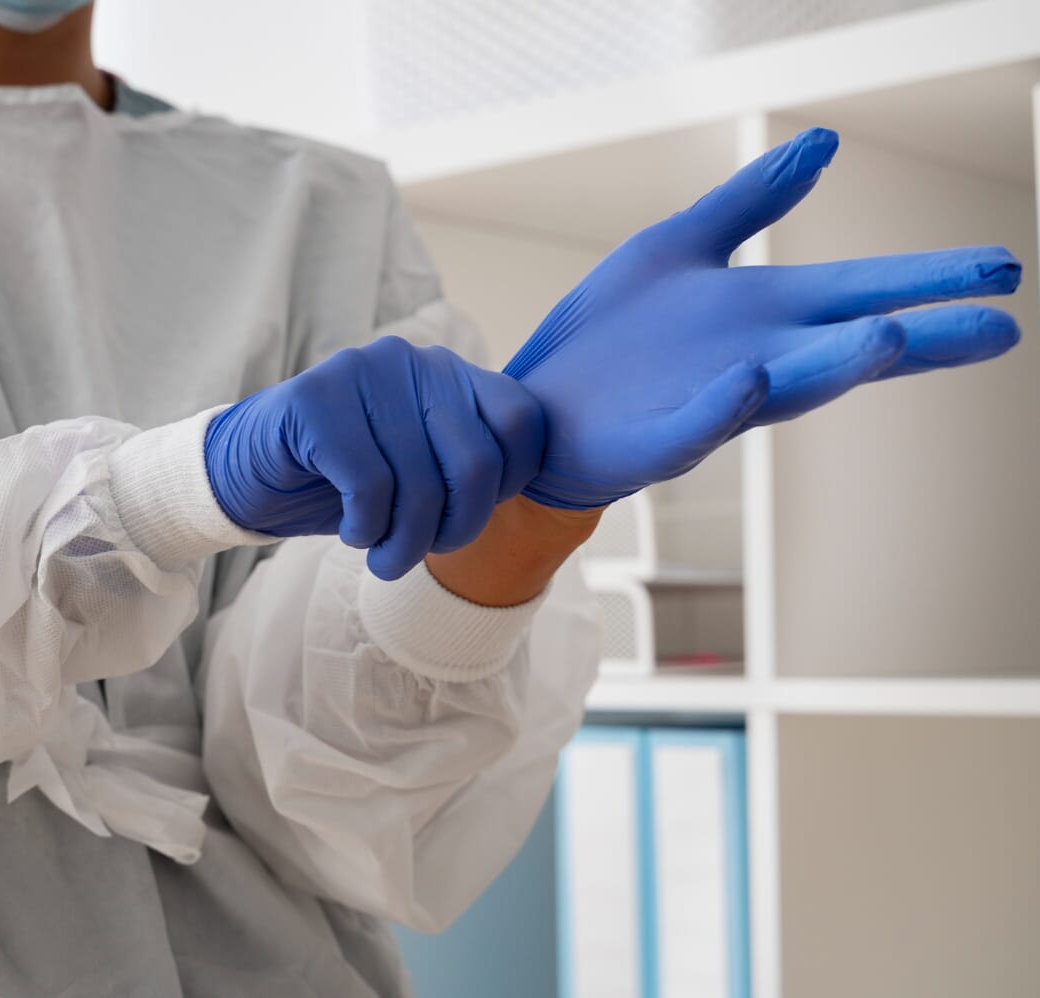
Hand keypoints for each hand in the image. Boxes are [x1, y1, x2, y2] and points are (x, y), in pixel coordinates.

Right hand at [205, 336, 545, 579]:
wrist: (246, 473)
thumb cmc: (343, 481)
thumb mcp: (419, 470)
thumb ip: (468, 463)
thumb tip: (526, 489)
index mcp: (450, 373)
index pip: (522, 422)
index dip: (508, 485)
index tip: (464, 516)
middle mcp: (413, 362)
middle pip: (475, 463)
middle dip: (453, 530)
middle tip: (417, 554)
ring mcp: (363, 374)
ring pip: (419, 484)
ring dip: (403, 544)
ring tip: (382, 557)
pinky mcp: (316, 401)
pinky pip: (370, 486)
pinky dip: (367, 528)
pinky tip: (353, 532)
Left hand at [506, 127, 1022, 509]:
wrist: (533, 408)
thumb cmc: (611, 337)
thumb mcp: (680, 248)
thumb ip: (752, 202)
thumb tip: (822, 142)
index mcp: (762, 316)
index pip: (858, 295)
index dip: (925, 283)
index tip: (1002, 272)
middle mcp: (750, 359)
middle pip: (844, 343)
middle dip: (919, 332)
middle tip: (999, 325)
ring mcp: (703, 402)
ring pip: (783, 387)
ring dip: (834, 366)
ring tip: (891, 337)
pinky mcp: (650, 439)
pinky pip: (692, 424)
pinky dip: (723, 405)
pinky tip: (752, 378)